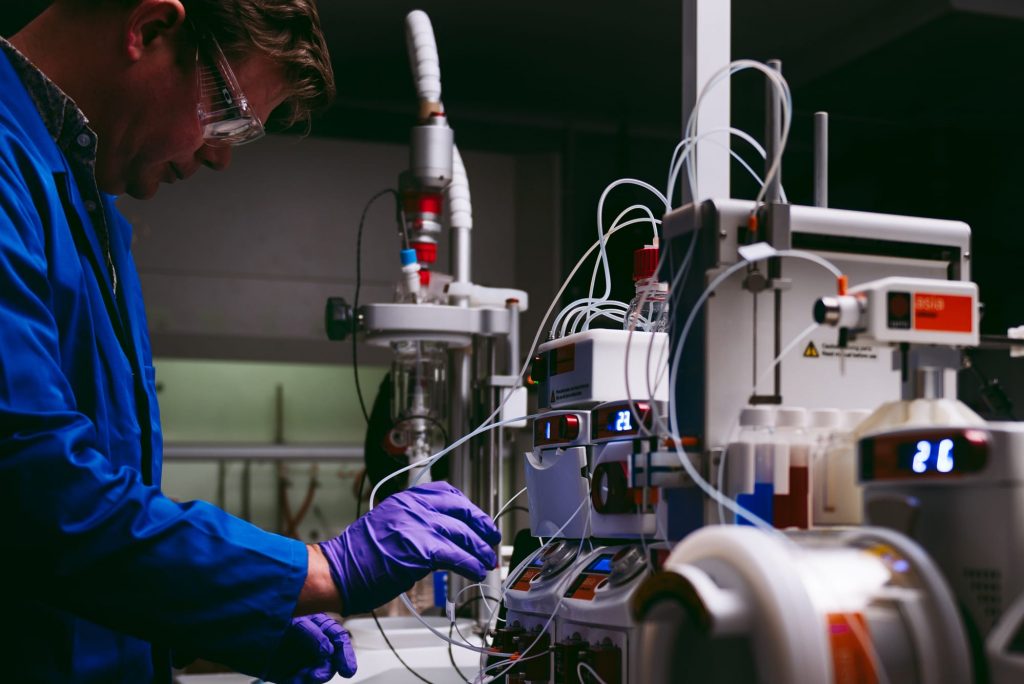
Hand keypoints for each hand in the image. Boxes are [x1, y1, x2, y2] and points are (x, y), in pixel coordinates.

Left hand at [262, 613, 356, 683]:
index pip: (339, 639)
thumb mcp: (296, 621)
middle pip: (330, 661)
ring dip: (311, 679)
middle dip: (325, 670)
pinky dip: (297, 683)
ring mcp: (302, 659)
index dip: (346, 655)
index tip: (348, 670)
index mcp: (318, 627)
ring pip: (316, 674)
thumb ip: (313, 634)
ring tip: (300, 677)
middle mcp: (313, 644)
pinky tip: (292, 680)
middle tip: (315, 676)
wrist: (242, 631)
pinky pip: (299, 681)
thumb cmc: (272, 620)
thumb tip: (328, 650)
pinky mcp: (288, 673)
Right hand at [319, 482, 500, 615]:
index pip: (447, 492)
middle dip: (482, 525)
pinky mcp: (422, 551)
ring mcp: (419, 527)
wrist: (337, 570)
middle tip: (492, 537)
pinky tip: (476, 572)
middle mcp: (414, 508)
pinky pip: (457, 557)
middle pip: (462, 511)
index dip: (468, 506)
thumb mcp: (386, 522)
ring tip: (488, 561)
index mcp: (405, 498)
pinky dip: (471, 565)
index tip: (477, 516)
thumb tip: (439, 534)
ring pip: (463, 534)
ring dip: (481, 550)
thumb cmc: (356, 555)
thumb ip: (413, 521)